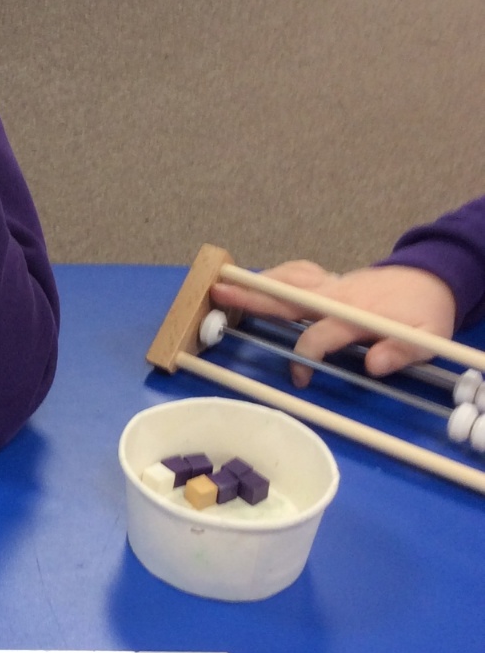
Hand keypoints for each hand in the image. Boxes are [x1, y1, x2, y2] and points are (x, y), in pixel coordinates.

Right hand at [210, 259, 456, 383]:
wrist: (433, 276)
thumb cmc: (426, 312)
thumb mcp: (428, 338)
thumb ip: (402, 352)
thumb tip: (372, 365)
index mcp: (355, 314)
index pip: (318, 335)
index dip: (304, 358)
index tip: (301, 379)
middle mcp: (336, 294)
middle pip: (288, 296)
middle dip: (253, 295)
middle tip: (218, 291)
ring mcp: (331, 283)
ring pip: (288, 279)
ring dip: (258, 282)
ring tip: (225, 283)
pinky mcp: (330, 279)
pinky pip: (297, 273)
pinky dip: (275, 275)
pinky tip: (260, 281)